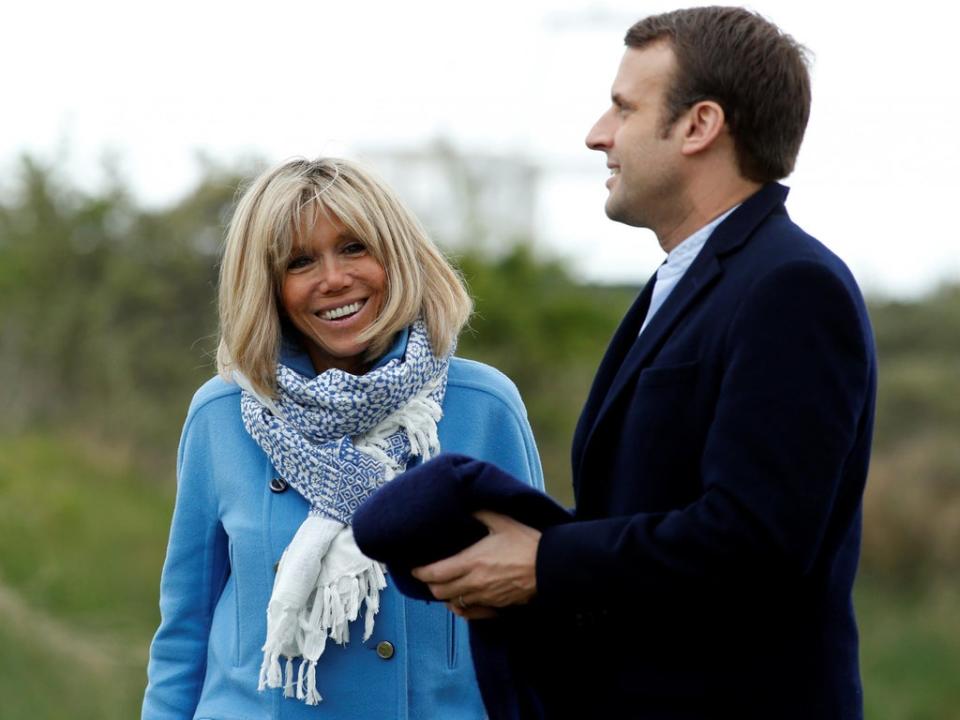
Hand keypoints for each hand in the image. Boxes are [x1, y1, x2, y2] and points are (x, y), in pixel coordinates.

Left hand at [412, 511, 540, 618]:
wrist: (550, 566)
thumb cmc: (526, 542)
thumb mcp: (502, 521)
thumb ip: (480, 514)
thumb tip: (465, 507)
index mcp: (472, 562)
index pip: (435, 573)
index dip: (420, 573)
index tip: (414, 568)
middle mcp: (474, 583)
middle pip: (439, 592)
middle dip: (429, 585)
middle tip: (427, 575)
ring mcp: (485, 597)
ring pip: (453, 604)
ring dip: (444, 596)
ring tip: (443, 585)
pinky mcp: (496, 606)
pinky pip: (469, 613)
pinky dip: (460, 608)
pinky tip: (460, 600)